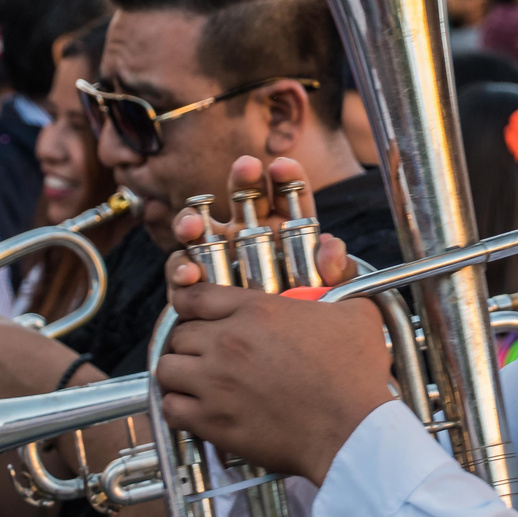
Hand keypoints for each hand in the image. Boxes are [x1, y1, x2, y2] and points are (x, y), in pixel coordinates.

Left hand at [156, 286, 393, 484]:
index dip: (189, 304)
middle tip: (205, 352)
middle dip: (190, 341)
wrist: (352, 432)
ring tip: (196, 380)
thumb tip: (333, 254)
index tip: (194, 314)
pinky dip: (178, 407)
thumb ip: (339, 278)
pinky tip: (196, 408)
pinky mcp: (213, 421)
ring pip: (167, 369)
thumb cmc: (357, 375)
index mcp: (258, 311)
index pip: (196, 296)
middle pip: (179, 333)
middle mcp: (229, 342)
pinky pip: (170, 409)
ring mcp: (217, 383)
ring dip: (179, 373)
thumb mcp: (356, 313)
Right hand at [166, 156, 356, 302]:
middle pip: (242, 197)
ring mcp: (218, 253)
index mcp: (284, 228)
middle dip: (243, 178)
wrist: (275, 350)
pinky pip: (182, 269)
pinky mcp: (195, 281)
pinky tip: (188, 274)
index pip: (287, 194)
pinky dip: (180, 269)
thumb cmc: (306, 311)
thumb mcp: (330, 292)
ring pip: (200, 226)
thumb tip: (332, 246)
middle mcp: (248, 232)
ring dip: (194, 219)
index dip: (286, 177)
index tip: (283, 167)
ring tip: (195, 225)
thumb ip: (337, 271)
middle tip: (246, 168)